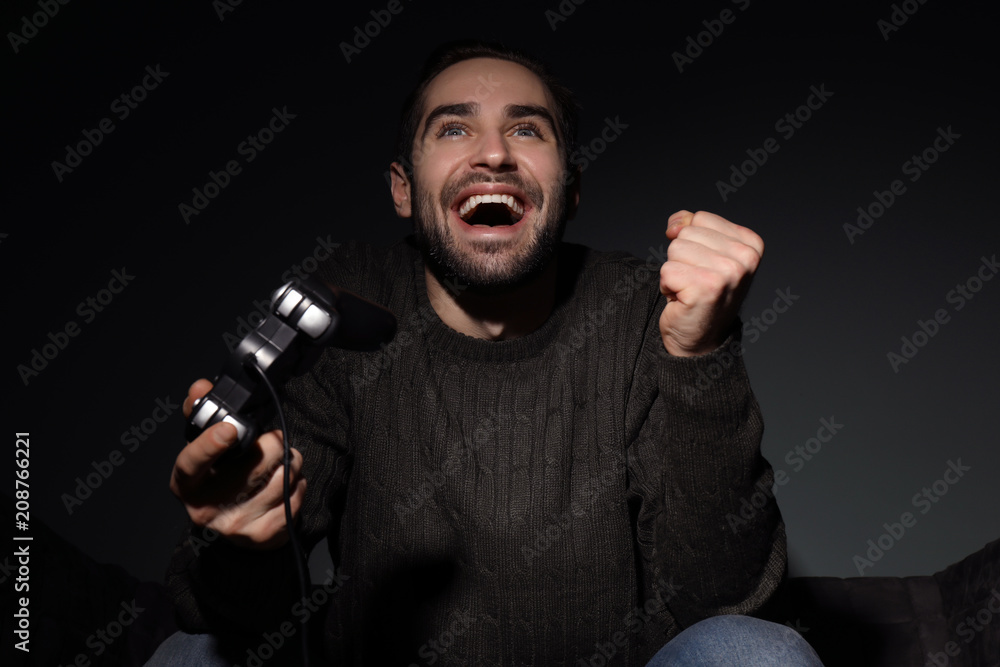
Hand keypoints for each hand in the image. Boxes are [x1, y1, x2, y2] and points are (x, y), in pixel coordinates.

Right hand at [169, 378, 306, 549]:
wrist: (230, 531)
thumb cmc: (218, 483)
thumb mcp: (204, 453)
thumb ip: (201, 416)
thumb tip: (200, 387)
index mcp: (186, 483)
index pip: (192, 462)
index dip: (210, 445)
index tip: (229, 428)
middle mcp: (207, 508)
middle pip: (254, 465)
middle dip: (274, 444)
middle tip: (275, 441)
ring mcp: (236, 525)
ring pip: (281, 479)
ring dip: (291, 463)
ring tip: (283, 462)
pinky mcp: (263, 535)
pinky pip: (295, 497)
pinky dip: (298, 484)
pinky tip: (288, 484)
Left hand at [659, 210, 762, 355]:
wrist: (701, 339)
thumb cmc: (701, 293)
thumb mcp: (702, 251)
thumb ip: (690, 226)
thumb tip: (675, 224)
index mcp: (750, 244)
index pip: (700, 218)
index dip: (692, 242)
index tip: (704, 267)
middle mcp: (745, 258)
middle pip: (686, 234)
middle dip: (681, 258)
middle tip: (695, 281)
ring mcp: (728, 273)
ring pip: (675, 250)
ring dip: (674, 272)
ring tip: (689, 290)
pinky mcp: (706, 288)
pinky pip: (667, 271)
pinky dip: (667, 287)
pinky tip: (683, 300)